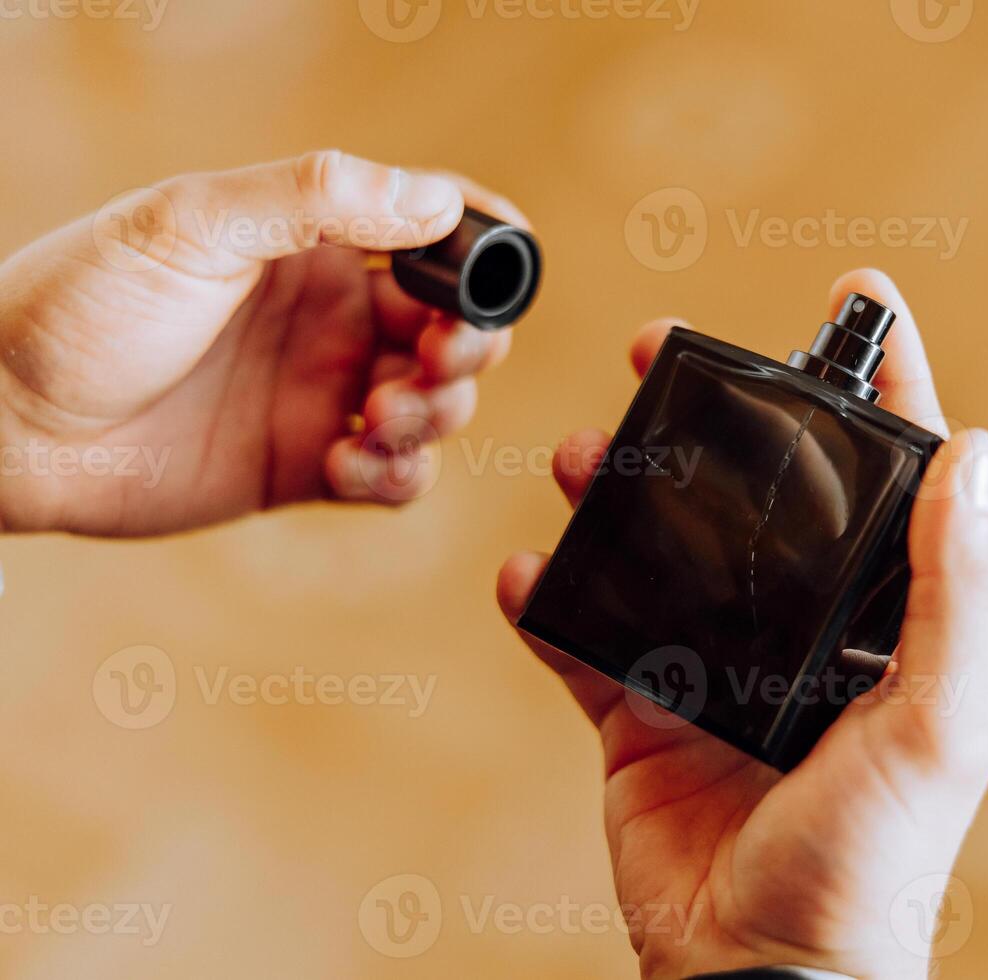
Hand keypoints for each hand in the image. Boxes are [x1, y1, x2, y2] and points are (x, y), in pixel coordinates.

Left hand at [0, 150, 526, 535]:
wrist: (4, 422)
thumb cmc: (79, 303)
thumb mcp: (193, 224)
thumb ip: (318, 200)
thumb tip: (436, 199)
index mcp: (313, 242)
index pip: (432, 226)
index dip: (485, 242)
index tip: (504, 265)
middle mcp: (331, 314)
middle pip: (456, 323)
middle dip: (470, 340)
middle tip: (433, 354)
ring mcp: (323, 391)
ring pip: (439, 402)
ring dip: (437, 409)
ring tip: (380, 412)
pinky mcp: (307, 465)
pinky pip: (394, 476)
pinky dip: (397, 473)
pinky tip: (350, 460)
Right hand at [497, 269, 987, 979]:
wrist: (761, 975)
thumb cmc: (872, 861)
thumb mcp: (938, 719)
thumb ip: (955, 590)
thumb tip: (979, 452)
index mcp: (879, 621)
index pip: (888, 475)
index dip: (877, 379)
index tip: (857, 295)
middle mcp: (798, 632)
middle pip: (755, 493)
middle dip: (714, 415)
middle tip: (666, 348)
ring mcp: (713, 669)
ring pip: (659, 549)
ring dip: (618, 494)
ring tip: (583, 452)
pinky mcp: (639, 718)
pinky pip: (583, 642)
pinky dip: (548, 604)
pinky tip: (525, 572)